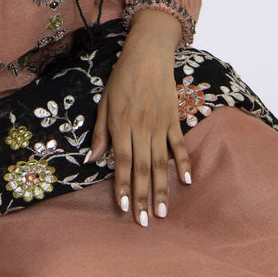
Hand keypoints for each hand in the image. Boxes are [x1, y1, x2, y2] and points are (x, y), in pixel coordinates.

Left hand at [88, 7, 190, 225]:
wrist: (148, 54)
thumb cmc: (121, 79)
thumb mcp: (104, 103)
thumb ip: (100, 134)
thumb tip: (91, 161)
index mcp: (121, 125)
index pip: (122, 162)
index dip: (124, 186)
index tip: (125, 209)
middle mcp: (141, 128)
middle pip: (143, 168)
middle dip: (143, 197)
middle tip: (145, 222)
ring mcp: (160, 125)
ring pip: (161, 163)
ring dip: (162, 189)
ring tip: (163, 212)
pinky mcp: (173, 119)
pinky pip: (179, 145)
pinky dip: (184, 163)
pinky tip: (186, 182)